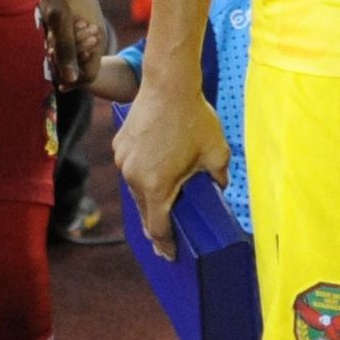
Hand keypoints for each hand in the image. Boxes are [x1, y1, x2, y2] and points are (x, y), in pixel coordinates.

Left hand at [38, 0, 106, 91]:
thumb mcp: (58, 21)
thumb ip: (66, 50)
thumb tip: (69, 79)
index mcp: (96, 40)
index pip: (88, 76)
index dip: (70, 79)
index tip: (51, 67)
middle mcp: (98, 37)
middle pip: (80, 66)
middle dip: (62, 61)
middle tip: (48, 44)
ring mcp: (91, 29)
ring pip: (75, 53)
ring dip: (60, 49)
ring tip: (48, 32)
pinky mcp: (83, 22)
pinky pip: (72, 41)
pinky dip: (60, 39)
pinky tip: (50, 26)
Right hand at [112, 72, 231, 259]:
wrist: (168, 83)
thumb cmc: (194, 118)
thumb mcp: (217, 152)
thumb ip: (219, 178)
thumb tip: (220, 188)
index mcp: (156, 186)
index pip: (158, 227)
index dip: (165, 244)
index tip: (170, 256)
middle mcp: (133, 177)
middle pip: (144, 210)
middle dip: (156, 225)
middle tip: (166, 239)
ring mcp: (123, 161)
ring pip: (136, 189)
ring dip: (149, 196)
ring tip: (162, 202)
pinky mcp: (119, 145)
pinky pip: (131, 168)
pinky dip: (142, 173)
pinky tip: (156, 168)